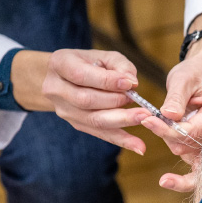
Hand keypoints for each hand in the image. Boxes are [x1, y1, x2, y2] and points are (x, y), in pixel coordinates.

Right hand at [12, 49, 150, 154]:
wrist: (60, 78)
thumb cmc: (86, 63)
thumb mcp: (101, 55)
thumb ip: (119, 65)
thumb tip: (133, 82)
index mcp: (61, 65)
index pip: (81, 76)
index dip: (107, 81)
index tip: (130, 84)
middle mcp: (57, 89)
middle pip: (86, 101)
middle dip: (116, 102)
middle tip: (140, 102)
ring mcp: (65, 110)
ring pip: (93, 120)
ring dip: (122, 121)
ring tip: (144, 119)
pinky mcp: (76, 124)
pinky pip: (100, 134)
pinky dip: (122, 140)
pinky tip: (139, 146)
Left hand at [143, 40, 201, 191]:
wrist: (201, 75)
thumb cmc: (194, 74)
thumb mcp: (183, 79)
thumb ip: (176, 97)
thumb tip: (168, 116)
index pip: (192, 132)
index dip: (168, 130)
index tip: (147, 120)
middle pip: (191, 149)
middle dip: (168, 137)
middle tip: (148, 119)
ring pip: (188, 158)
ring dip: (169, 142)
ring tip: (157, 120)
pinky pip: (193, 170)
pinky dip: (179, 174)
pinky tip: (166, 180)